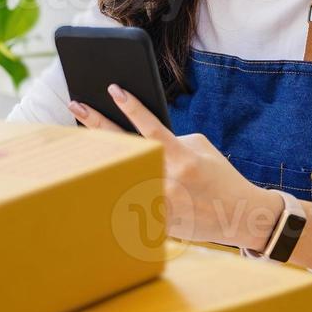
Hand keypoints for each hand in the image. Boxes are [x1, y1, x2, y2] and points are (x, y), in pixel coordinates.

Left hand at [66, 85, 283, 248]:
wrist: (240, 215)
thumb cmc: (220, 177)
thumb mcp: (201, 149)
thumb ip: (171, 141)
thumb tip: (139, 137)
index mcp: (183, 157)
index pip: (151, 128)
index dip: (131, 107)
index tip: (112, 88)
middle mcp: (169, 179)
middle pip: (125, 149)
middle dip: (98, 125)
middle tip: (76, 104)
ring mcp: (161, 203)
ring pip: (121, 175)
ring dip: (97, 157)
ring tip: (71, 141)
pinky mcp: (158, 222)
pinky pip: (128, 202)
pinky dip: (112, 189)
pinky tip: (89, 181)